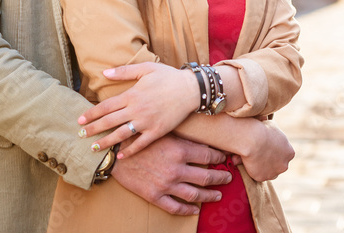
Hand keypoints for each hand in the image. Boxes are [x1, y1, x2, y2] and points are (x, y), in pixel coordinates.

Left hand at [78, 62, 199, 154]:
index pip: (105, 106)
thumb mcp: (146, 69)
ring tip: (94, 148)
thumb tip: (104, 73)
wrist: (191, 89)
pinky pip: (140, 144)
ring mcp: (146, 122)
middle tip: (80, 135)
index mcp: (132, 95)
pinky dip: (129, 151)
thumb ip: (124, 71)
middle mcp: (136, 110)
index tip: (80, 120)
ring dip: (106, 142)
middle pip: (109, 122)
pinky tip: (120, 157)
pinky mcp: (157, 131)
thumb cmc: (168, 76)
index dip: (91, 114)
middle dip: (93, 129)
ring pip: (121, 135)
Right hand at [112, 134, 231, 215]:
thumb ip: (184, 138)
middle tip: (228, 178)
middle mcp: (176, 169)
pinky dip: (188, 210)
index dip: (220, 158)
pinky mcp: (154, 196)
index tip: (225, 158)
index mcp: (180, 151)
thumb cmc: (141, 137)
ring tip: (217, 195)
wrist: (115, 152)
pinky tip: (195, 209)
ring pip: (195, 194)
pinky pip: (175, 207)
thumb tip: (205, 141)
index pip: (209, 156)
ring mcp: (166, 185)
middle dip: (221, 178)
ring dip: (209, 195)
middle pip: (207, 177)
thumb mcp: (165, 132)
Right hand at [239, 121, 294, 181]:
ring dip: (262, 168)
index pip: (284, 155)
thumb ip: (271, 128)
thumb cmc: (262, 129)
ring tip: (252, 159)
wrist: (253, 139)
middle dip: (271, 162)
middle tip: (259, 155)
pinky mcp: (262, 177)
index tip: (267, 149)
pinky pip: (258, 175)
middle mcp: (284, 165)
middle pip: (278, 166)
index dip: (275, 152)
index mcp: (290, 152)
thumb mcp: (271, 125)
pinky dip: (253, 171)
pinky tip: (248, 163)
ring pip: (269, 172)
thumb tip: (265, 118)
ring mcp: (274, 172)